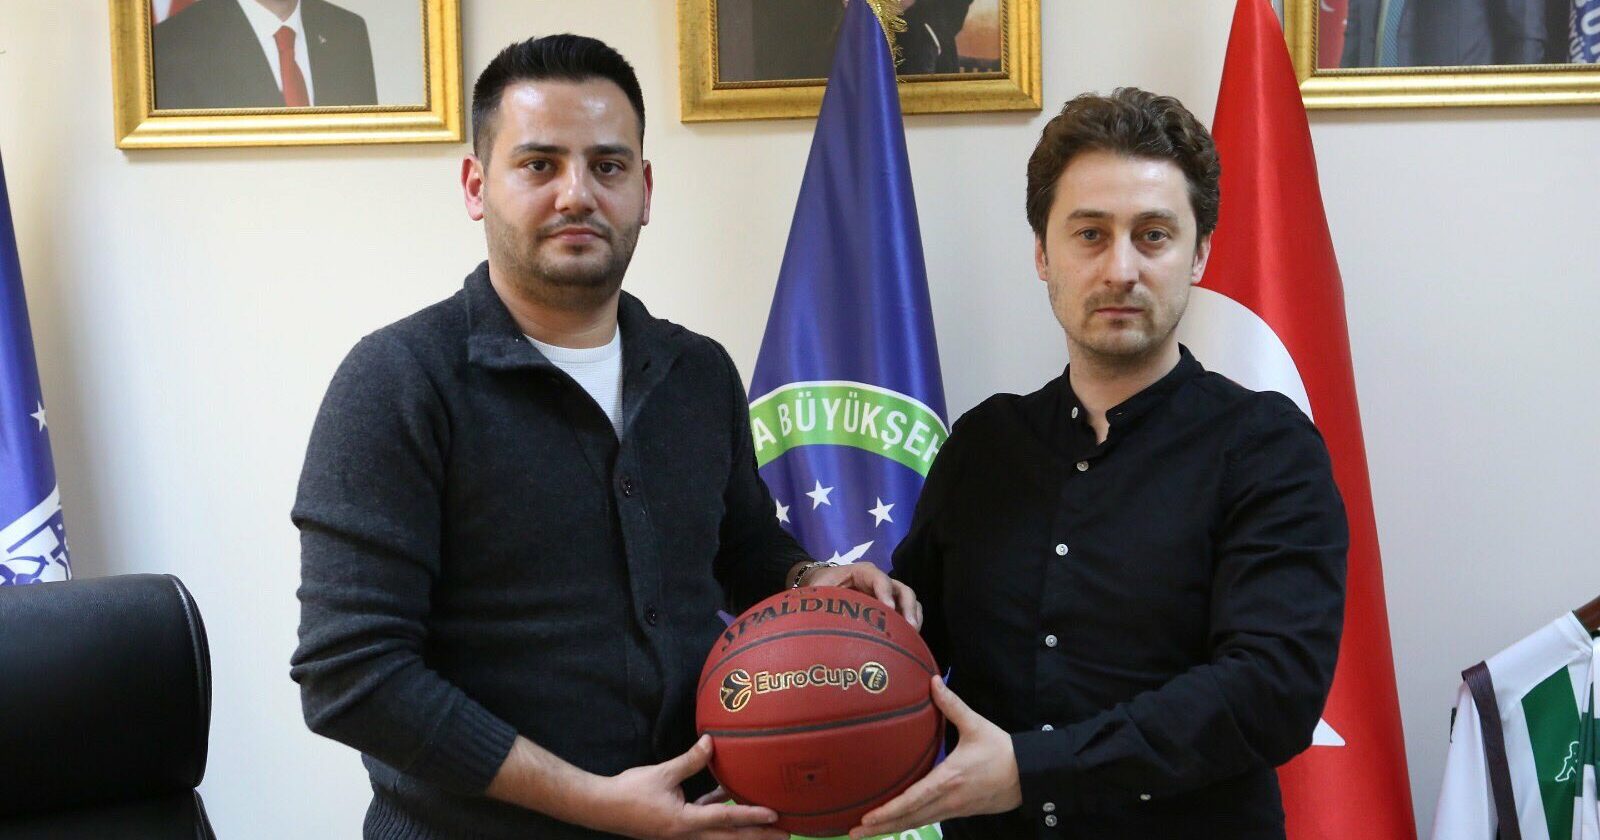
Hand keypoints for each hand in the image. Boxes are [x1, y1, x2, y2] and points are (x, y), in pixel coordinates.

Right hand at [592, 735, 787, 839]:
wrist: (602, 808)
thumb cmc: (630, 792)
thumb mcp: (662, 774)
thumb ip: (690, 760)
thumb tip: (712, 742)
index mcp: (684, 823)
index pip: (726, 819)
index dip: (752, 816)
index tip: (775, 815)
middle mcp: (687, 834)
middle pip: (730, 837)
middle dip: (759, 836)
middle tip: (787, 832)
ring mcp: (683, 833)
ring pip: (720, 832)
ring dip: (744, 828)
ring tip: (768, 823)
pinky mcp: (677, 826)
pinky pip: (705, 820)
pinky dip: (721, 812)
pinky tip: (731, 796)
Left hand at [806, 562, 921, 629]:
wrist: (822, 586)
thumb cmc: (821, 586)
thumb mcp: (817, 589)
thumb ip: (818, 598)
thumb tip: (810, 614)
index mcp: (863, 573)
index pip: (879, 578)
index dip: (885, 592)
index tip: (887, 608)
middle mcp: (880, 582)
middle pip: (902, 590)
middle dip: (908, 608)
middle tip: (909, 627)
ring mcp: (888, 595)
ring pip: (909, 602)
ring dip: (913, 618)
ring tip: (912, 637)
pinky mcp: (891, 608)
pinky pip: (907, 613)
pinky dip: (911, 625)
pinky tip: (909, 641)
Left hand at [848, 677, 1021, 837]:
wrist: (1029, 775)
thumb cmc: (1002, 750)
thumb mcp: (976, 725)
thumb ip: (952, 705)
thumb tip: (933, 681)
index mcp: (949, 779)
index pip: (913, 800)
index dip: (888, 811)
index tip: (867, 818)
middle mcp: (948, 800)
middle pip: (909, 819)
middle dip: (880, 828)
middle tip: (854, 832)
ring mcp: (954, 810)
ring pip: (917, 822)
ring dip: (892, 829)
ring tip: (867, 832)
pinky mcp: (959, 812)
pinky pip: (929, 820)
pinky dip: (908, 823)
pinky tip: (895, 824)